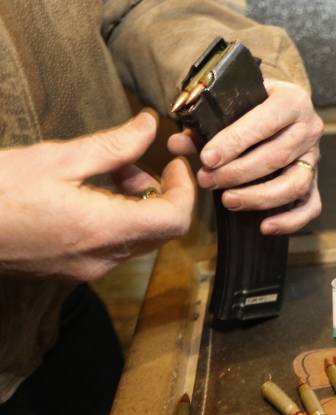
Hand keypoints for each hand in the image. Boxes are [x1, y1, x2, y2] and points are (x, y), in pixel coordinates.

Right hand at [0, 111, 194, 280]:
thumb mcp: (56, 158)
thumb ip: (113, 146)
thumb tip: (149, 126)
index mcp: (101, 230)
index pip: (174, 220)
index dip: (184, 190)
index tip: (173, 163)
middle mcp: (101, 258)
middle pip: (161, 230)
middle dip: (159, 192)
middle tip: (132, 163)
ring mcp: (88, 270)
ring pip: (140, 238)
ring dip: (138, 204)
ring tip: (109, 173)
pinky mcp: (74, 271)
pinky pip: (116, 247)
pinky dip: (119, 219)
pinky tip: (92, 195)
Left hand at [168, 79, 322, 234]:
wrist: (280, 111)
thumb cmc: (251, 107)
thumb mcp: (231, 105)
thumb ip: (204, 125)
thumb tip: (176, 145)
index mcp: (292, 100)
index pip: (264, 122)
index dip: (234, 142)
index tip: (207, 160)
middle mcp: (309, 128)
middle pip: (276, 156)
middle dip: (238, 173)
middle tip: (207, 181)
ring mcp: (314, 158)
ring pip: (295, 184)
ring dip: (259, 197)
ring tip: (228, 201)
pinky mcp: (315, 182)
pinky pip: (311, 207)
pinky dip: (290, 221)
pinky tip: (264, 226)